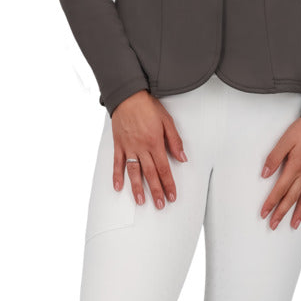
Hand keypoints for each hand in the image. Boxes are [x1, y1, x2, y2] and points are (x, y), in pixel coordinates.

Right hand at [110, 90, 187, 209]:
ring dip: (137, 188)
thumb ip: (175, 141)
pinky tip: (119, 187)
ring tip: (141, 201)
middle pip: (150, 174)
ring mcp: (129, 147)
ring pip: (134, 172)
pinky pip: (117, 163)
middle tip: (160, 204)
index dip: (169, 184)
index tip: (172, 195)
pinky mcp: (118, 145)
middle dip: (156, 191)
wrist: (128, 96)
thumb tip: (182, 158)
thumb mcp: (167, 121)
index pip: (164, 168)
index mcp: (155, 142)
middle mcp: (142, 147)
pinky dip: (117, 175)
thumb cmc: (148, 106)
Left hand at [260, 117, 300, 228]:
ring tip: (294, 224)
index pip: (280, 190)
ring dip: (299, 213)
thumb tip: (264, 173)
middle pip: (292, 198)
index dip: (271, 203)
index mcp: (295, 166)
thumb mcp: (285, 140)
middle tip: (273, 225)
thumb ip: (274, 157)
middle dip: (282, 213)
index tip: (264, 214)